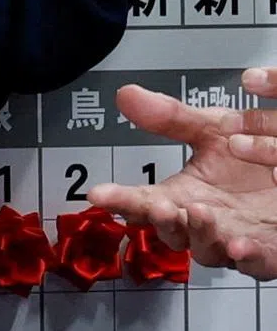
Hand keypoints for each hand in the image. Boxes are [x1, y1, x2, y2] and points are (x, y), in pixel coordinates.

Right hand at [88, 77, 276, 278]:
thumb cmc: (249, 158)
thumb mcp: (209, 130)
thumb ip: (170, 118)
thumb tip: (126, 95)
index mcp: (184, 195)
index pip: (144, 200)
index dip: (120, 198)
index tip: (98, 194)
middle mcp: (204, 222)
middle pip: (172, 231)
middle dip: (161, 221)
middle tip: (157, 205)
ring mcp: (233, 239)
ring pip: (209, 251)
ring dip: (201, 235)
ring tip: (200, 212)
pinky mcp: (268, 251)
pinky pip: (257, 263)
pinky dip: (247, 257)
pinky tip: (239, 244)